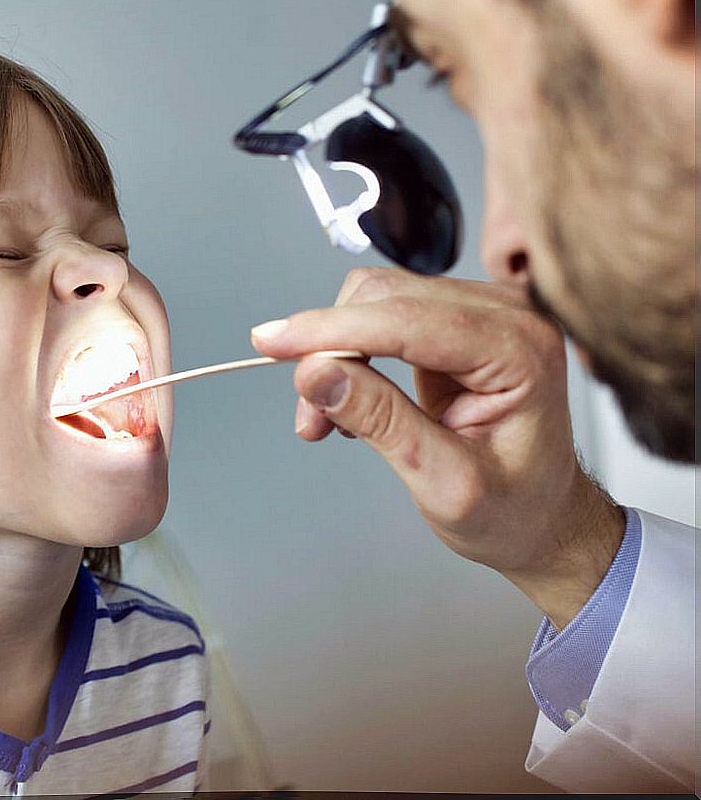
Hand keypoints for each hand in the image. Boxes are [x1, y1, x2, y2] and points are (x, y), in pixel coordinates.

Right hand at [251, 268, 624, 628]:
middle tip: (308, 413)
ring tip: (325, 417)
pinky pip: (382, 314)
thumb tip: (315, 374)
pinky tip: (347, 400)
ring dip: (333, 351)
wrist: (543, 517)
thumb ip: (382, 423)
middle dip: (328, 347)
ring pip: (375, 298)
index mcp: (520, 351)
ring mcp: (482, 311)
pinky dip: (349, 352)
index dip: (331, 330)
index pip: (407, 321)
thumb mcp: (445, 483)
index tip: (270, 342)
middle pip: (385, 296)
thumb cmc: (514, 510)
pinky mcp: (456, 319)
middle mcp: (507, 314)